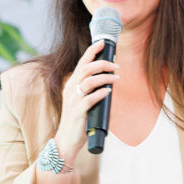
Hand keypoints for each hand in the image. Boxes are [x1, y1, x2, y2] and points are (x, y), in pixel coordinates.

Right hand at [55, 40, 118, 161]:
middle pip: (86, 68)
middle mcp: (70, 89)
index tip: (103, 43)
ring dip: (104, 77)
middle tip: (116, 66)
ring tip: (116, 78)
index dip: (92, 51)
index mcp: (72, 84)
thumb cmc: (78, 120)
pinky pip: (89, 99)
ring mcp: (73, 101)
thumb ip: (92, 91)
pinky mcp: (77, 112)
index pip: (81, 63)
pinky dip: (100, 93)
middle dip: (103, 63)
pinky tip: (108, 92)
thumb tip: (109, 82)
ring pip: (88, 81)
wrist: (67, 140)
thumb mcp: (83, 101)